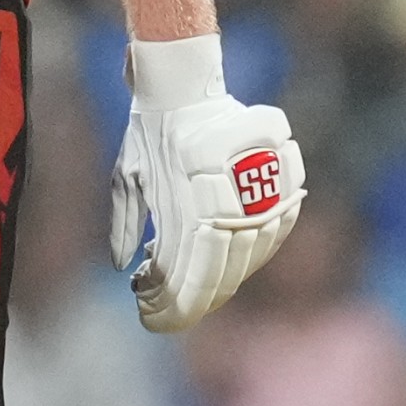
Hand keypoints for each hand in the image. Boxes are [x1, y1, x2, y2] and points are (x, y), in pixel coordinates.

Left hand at [108, 36, 305, 334]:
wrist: (186, 86)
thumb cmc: (149, 132)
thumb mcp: (126, 178)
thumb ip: (124, 225)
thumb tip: (123, 268)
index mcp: (187, 205)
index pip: (188, 278)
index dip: (171, 308)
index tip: (152, 318)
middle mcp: (227, 203)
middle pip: (219, 275)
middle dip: (191, 300)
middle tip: (166, 307)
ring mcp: (260, 194)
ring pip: (248, 259)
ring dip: (220, 280)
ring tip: (191, 284)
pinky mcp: (282, 182)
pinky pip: (274, 235)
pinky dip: (250, 255)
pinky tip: (227, 261)